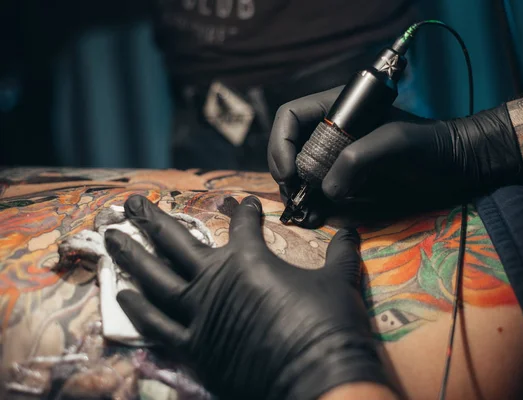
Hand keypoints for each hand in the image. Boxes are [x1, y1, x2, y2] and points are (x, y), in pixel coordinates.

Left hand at [104, 195, 393, 399]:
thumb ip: (341, 253)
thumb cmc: (328, 324)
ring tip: (112, 238)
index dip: (242, 210)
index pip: (242, 225)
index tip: (242, 202)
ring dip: (131, 256)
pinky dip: (138, 309)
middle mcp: (215, 280)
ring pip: (154, 278)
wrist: (318, 378)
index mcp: (250, 259)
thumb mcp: (339, 281)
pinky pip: (157, 324)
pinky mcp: (193, 347)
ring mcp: (198, 314)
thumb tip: (352, 230)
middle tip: (130, 202)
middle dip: (151, 219)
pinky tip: (122, 295)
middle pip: (174, 242)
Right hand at [268, 87, 522, 225]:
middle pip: (290, 147)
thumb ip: (357, 158)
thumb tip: (325, 190)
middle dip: (286, 172)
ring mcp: (339, 157)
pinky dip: (313, 203)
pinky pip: (319, 190)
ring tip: (303, 210)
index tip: (288, 172)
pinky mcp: (348, 179)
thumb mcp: (394, 142)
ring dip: (297, 191)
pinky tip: (317, 215)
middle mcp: (333, 131)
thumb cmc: (429, 145)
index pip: (291, 116)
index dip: (280, 142)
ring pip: (301, 171)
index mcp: (339, 108)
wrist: (457, 167)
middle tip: (293, 197)